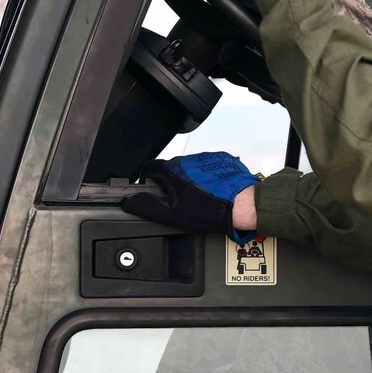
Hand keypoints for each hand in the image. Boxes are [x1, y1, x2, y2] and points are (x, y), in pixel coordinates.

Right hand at [121, 152, 258, 242]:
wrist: (241, 204)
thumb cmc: (210, 210)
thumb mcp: (173, 214)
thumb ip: (148, 207)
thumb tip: (129, 202)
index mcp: (173, 170)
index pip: (150, 168)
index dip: (146, 179)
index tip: (150, 189)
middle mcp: (188, 160)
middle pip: (170, 168)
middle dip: (170, 182)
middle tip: (176, 200)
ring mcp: (206, 158)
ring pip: (189, 167)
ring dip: (188, 179)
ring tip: (196, 198)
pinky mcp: (221, 159)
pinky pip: (207, 166)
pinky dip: (206, 177)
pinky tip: (211, 191)